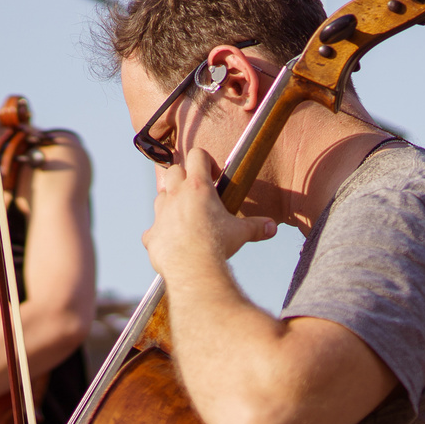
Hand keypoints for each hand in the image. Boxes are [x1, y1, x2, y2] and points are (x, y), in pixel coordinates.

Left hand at [142, 146, 275, 278]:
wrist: (192, 268)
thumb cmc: (217, 245)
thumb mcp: (241, 233)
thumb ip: (256, 227)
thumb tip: (272, 227)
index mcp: (198, 187)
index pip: (197, 155)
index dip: (206, 160)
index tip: (215, 176)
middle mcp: (176, 195)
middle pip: (173, 171)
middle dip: (183, 178)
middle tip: (198, 195)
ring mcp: (161, 214)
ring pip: (160, 197)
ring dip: (170, 203)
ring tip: (186, 218)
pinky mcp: (151, 235)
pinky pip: (151, 231)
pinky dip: (160, 234)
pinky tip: (172, 244)